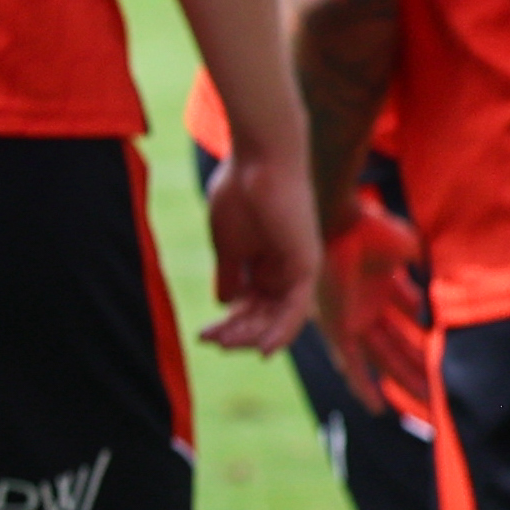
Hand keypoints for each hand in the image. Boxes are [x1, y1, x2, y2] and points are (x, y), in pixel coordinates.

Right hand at [195, 146, 320, 356]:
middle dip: (236, 333)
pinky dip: (281, 331)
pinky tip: (261, 350)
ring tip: (223, 343)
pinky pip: (296, 309)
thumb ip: (230, 275)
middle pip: (263, 317)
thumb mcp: (227, 245)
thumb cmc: (239, 192)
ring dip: (251, 335)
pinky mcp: (306, 266)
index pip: (251, 307)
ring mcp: (298, 269)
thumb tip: (225, 304)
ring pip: (278, 318)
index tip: (203, 334)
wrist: (258, 160)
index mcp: (265, 263)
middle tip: (208, 340)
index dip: (229, 325)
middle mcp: (285, 269)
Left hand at [316, 192, 432, 417]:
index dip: (420, 340)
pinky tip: (379, 409)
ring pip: (381, 360)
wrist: (341, 224)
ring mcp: (351, 320)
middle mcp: (365, 308)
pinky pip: (350, 364)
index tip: (438, 359)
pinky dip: (363, 386)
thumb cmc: (372, 228)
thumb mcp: (406, 249)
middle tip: (439, 392)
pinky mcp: (337, 329)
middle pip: (395, 347)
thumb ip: (420, 264)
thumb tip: (436, 275)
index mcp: (381, 288)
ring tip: (428, 401)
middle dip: (416, 369)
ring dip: (403, 380)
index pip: (405, 323)